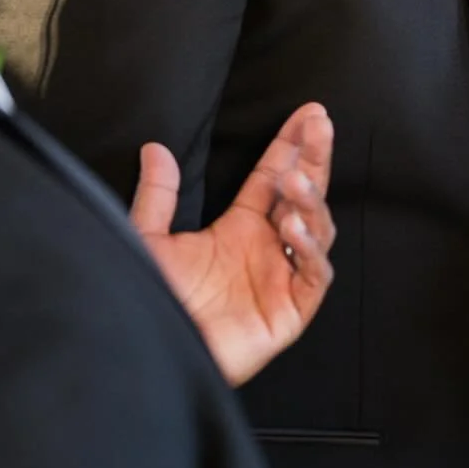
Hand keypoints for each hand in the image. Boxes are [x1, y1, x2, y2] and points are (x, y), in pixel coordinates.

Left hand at [131, 103, 335, 384]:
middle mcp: (268, 249)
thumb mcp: (148, 240)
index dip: (291, 144)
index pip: (274, 177)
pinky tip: (291, 227)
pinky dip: (310, 249)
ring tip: (294, 180)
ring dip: (310, 201)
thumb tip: (155, 148)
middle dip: (315, 158)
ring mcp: (283, 279)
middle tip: (320, 125)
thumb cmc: (151, 302)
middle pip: (304, 194)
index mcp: (240, 229)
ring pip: (316, 229)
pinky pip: (315, 274)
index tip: (309, 113)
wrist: (150, 354)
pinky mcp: (292, 311)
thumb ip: (157, 196)